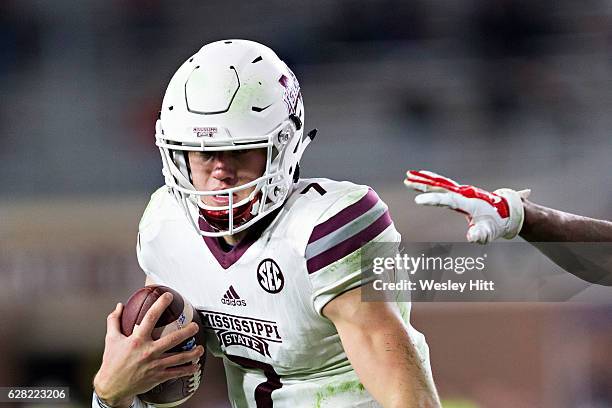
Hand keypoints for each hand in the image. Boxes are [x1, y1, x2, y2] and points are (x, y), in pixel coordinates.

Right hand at [93, 294, 203, 407]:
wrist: (111, 387)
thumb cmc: (112, 362)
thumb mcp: (111, 339)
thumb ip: (114, 321)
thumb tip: (120, 305)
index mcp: (137, 340)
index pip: (150, 318)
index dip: (160, 305)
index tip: (168, 296)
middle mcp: (148, 352)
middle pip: (172, 339)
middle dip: (187, 332)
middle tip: (195, 326)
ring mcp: (155, 365)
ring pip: (179, 358)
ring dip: (192, 353)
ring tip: (201, 348)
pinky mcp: (158, 376)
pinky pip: (176, 373)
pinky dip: (188, 370)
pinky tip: (196, 366)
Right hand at [404, 170, 529, 243]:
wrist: (507, 211)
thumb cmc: (496, 224)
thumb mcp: (489, 233)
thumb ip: (480, 235)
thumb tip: (471, 238)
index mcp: (468, 202)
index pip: (447, 200)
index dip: (432, 200)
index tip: (417, 201)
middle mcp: (463, 193)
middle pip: (440, 186)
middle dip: (423, 184)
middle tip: (407, 179)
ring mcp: (462, 191)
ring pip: (440, 182)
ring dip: (425, 179)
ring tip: (409, 175)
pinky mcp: (460, 192)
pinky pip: (444, 184)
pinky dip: (432, 180)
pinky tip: (423, 178)